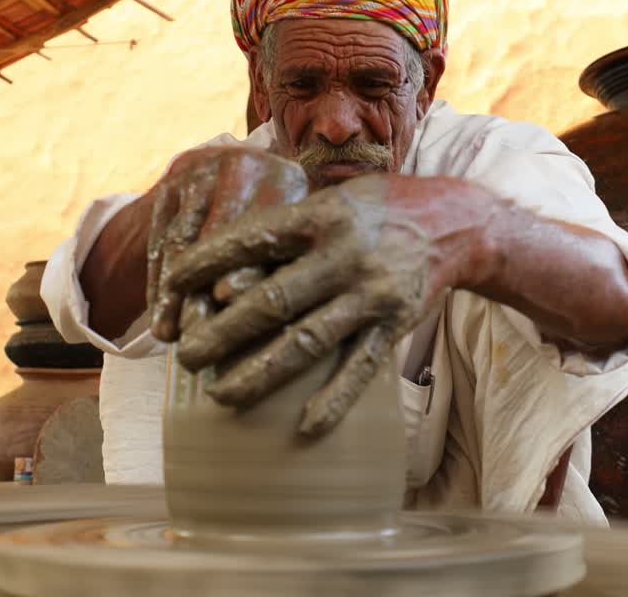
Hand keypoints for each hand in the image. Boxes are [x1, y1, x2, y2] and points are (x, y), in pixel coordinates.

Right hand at [146, 146, 308, 341]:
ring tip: (168, 336)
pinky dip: (157, 281)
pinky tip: (158, 316)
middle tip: (197, 334)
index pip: (266, 228)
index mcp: (287, 179)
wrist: (224, 186)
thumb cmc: (273, 232)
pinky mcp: (168, 185)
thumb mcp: (287, 241)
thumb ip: (279, 271)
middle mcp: (244, 165)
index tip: (230, 303)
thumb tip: (259, 316)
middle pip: (220, 233)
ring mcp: (201, 171)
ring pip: (182, 240)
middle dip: (205, 287)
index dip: (248, 267)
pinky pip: (159, 240)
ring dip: (173, 293)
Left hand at [156, 174, 447, 436]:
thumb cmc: (376, 209)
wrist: (456, 222)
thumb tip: (219, 268)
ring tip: (220, 396)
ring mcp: (370, 294)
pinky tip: (304, 429)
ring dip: (261, 373)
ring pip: (308, 341)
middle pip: (273, 299)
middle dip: (222, 331)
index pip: (252, 240)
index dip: (207, 262)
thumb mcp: (330, 199)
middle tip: (183, 355)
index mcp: (320, 217)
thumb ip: (282, 228)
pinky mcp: (394, 326)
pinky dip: (333, 400)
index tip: (170, 284)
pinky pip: (359, 369)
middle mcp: (344, 255)